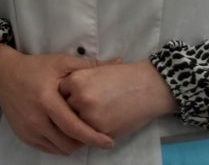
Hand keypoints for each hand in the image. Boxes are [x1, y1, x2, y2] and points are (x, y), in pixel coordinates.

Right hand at [0, 44, 115, 154]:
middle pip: (68, 143)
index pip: (74, 127)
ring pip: (59, 149)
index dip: (93, 137)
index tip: (109, 141)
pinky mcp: (25, 137)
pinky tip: (68, 133)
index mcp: (47, 100)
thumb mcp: (62, 62)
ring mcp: (29, 130)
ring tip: (83, 133)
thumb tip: (120, 62)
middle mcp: (36, 119)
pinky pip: (48, 149)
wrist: (4, 76)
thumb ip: (90, 65)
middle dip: (86, 143)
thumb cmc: (36, 67)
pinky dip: (61, 145)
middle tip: (97, 135)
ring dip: (74, 145)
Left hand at [58, 61, 177, 138]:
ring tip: (94, 117)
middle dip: (72, 111)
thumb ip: (80, 81)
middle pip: (64, 110)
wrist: (147, 86)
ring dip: (80, 124)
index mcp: (77, 80)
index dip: (68, 96)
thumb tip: (63, 93)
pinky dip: (91, 133)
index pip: (60, 93)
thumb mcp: (98, 71)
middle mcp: (79, 98)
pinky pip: (87, 136)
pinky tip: (103, 123)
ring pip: (74, 125)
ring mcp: (88, 116)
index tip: (75, 97)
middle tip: (85, 109)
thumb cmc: (125, 77)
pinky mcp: (99, 131)